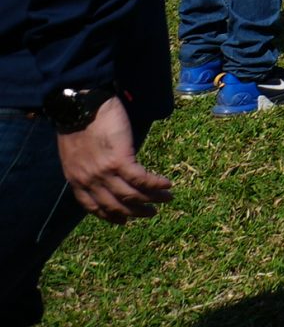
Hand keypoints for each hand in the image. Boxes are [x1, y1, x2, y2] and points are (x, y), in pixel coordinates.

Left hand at [57, 98, 169, 224]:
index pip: (94, 207)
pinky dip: (156, 184)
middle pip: (116, 205)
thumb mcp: (74, 152)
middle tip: (151, 213)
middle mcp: (90, 181)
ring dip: (152, 199)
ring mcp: (104, 172)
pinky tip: (167, 184)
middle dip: (136, 212)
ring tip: (167, 198)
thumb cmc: (76, 122)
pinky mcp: (120, 159)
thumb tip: (103, 170)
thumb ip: (86, 165)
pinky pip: (141, 179)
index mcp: (76, 179)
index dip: (111, 216)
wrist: (79, 106)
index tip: (124, 220)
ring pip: (131, 195)